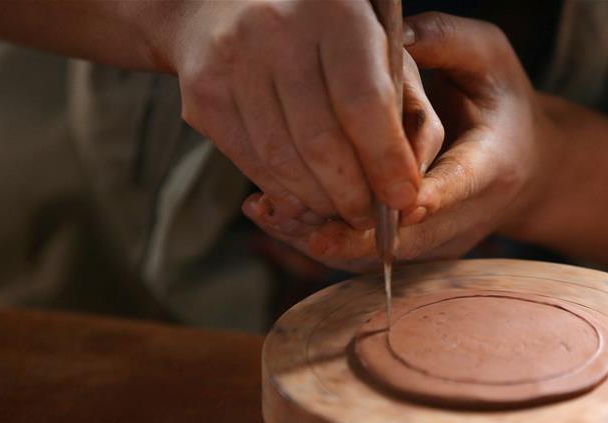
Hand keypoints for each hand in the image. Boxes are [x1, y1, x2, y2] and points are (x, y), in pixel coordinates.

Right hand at [165, 0, 421, 229]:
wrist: (225, 3)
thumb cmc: (324, 34)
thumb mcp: (375, 46)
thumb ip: (403, 109)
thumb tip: (404, 193)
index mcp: (335, 11)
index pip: (364, 103)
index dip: (386, 162)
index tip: (403, 199)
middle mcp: (277, 29)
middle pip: (320, 142)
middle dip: (352, 194)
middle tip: (369, 216)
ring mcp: (232, 61)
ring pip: (282, 160)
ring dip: (318, 201)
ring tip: (340, 211)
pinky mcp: (203, 95)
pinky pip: (250, 162)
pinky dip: (283, 191)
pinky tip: (303, 199)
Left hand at [242, 11, 551, 271]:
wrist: (520, 165)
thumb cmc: (499, 102)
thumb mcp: (488, 59)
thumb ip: (448, 42)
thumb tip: (396, 38)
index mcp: (492, 168)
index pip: (458, 187)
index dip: (427, 198)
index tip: (398, 205)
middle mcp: (464, 217)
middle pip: (408, 241)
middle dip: (354, 238)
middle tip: (302, 225)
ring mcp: (437, 242)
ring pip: (376, 257)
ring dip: (322, 240)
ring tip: (270, 214)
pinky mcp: (412, 251)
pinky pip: (363, 255)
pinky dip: (318, 239)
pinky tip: (274, 215)